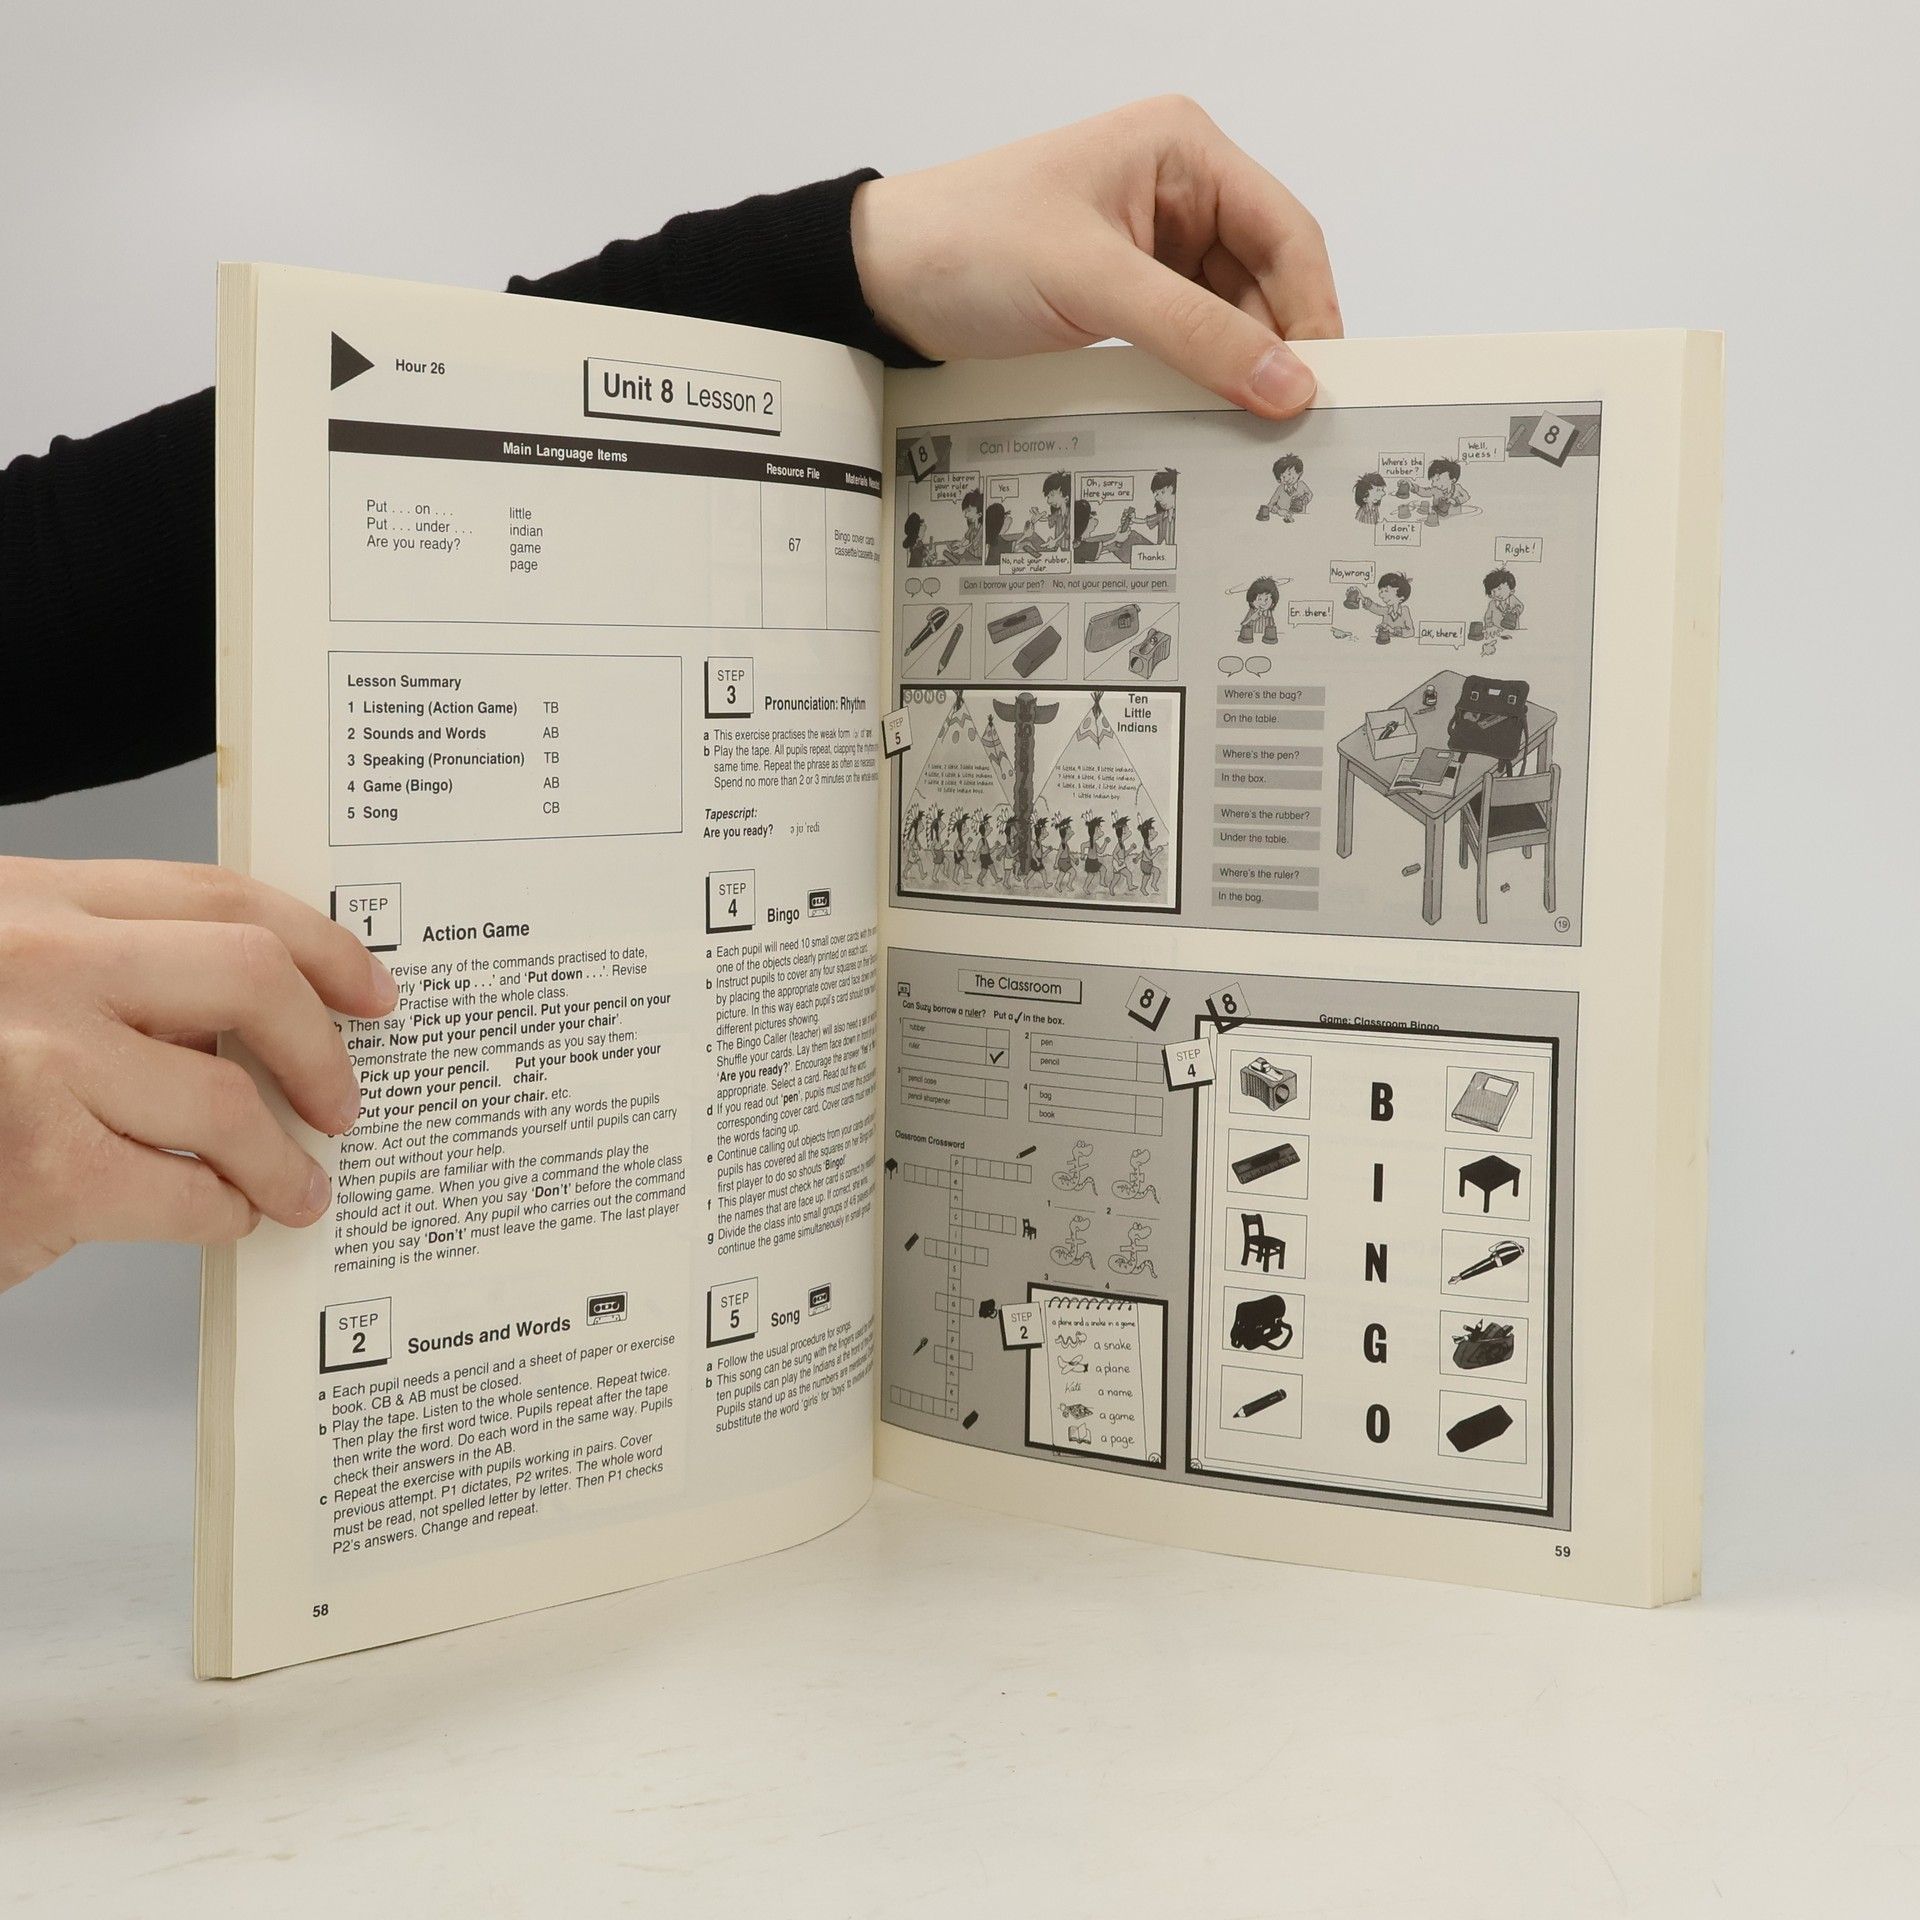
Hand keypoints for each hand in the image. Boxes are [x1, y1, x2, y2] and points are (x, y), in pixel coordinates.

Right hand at [0, 858, 398, 1292]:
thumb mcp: (10, 984)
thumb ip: (109, 979)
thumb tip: (259, 1024)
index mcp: (35, 903)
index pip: (214, 893)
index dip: (318, 940)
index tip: (369, 987)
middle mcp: (39, 962)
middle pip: (249, 973)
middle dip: (321, 1045)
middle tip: (343, 1100)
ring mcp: (37, 1062)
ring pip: (231, 1100)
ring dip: (284, 1160)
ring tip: (298, 1186)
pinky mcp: (43, 1168)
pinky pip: (189, 1191)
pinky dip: (226, 1212)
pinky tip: (226, 1216)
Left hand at [851, 96, 1339, 417]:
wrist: (885, 282)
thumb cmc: (969, 243)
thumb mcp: (1093, 284)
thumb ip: (1195, 334)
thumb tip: (1285, 382)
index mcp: (1182, 151)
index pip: (1284, 232)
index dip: (1312, 309)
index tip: (1323, 382)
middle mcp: (1177, 191)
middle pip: (1265, 280)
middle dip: (1278, 348)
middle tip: (1292, 423)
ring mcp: (1152, 247)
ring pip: (1230, 317)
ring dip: (1240, 370)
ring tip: (1251, 428)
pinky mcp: (1125, 297)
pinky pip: (1189, 340)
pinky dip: (1203, 377)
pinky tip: (1210, 414)